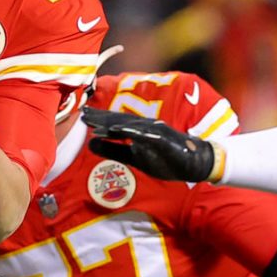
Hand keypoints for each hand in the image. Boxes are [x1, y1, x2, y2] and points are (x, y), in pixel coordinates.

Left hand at [81, 107, 216, 181]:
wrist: (195, 163)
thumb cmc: (164, 159)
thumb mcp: (134, 158)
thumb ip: (114, 151)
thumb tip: (91, 144)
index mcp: (136, 131)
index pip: (114, 123)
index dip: (98, 120)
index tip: (81, 116)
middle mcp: (144, 127)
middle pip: (118, 120)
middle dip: (100, 117)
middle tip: (82, 113)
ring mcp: (154, 131)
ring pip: (129, 126)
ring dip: (111, 124)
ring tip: (94, 124)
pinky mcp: (164, 139)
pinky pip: (146, 135)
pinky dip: (133, 132)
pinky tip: (120, 131)